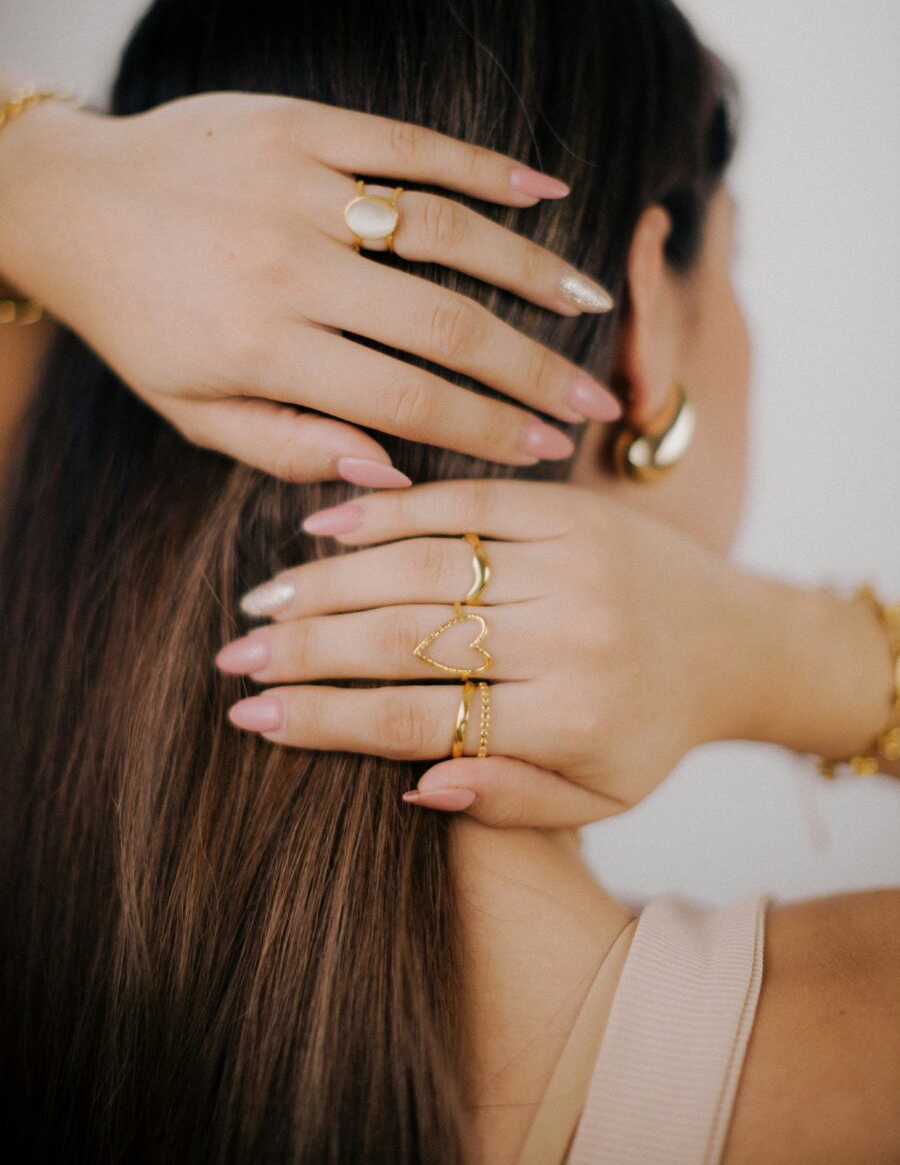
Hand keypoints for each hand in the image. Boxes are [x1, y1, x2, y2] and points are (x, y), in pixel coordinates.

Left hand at [0, 91, 620, 483]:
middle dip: (535, 371)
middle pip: (445, 325)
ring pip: (444, 231)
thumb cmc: (138, 321)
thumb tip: (392, 473)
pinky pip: (410, 144)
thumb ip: (289, 447)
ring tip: (592, 306)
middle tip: (597, 400)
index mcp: (262, 347)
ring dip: (530, 270)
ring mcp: (298, 185)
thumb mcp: (192, 410)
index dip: (491, 430)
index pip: (407, 398)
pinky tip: (546, 194)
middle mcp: (288, 267)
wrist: (70, 201)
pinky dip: (485, 169)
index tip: (552, 450)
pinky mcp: (301, 124)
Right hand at [215, 480, 764, 825]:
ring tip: (263, 602)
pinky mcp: (568, 507)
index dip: (325, 720)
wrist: (736, 638)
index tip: (252, 718)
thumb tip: (412, 786)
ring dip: (330, 581)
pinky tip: (325, 524)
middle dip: (307, 651)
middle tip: (234, 659)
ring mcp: (570, 559)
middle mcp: (570, 635)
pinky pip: (463, 501)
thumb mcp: (598, 797)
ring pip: (423, 566)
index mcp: (572, 718)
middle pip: (407, 638)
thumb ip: (508, 801)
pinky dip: (388, 511)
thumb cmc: (651, 727)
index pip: (419, 719)